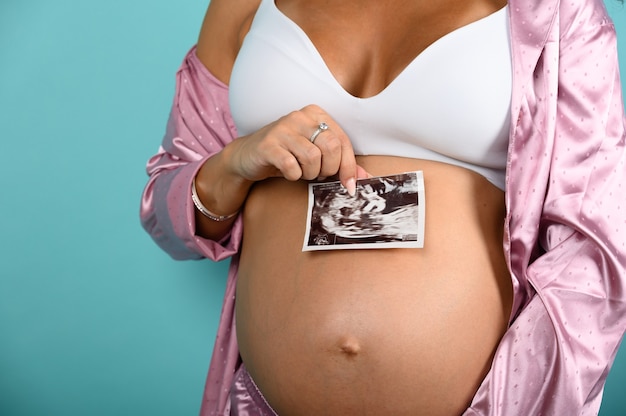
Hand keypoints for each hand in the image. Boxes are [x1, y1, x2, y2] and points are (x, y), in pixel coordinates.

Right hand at [225, 104, 367, 193]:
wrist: (248, 156)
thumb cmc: (287, 155)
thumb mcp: (316, 156)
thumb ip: (341, 164)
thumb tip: (366, 179)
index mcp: (316, 114)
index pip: (343, 141)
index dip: (348, 167)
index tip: (348, 186)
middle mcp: (300, 116)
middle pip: (331, 147)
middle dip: (329, 169)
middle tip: (318, 175)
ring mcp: (283, 128)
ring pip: (312, 157)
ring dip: (309, 173)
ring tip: (301, 171)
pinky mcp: (268, 144)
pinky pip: (291, 165)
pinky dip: (293, 175)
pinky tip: (288, 172)